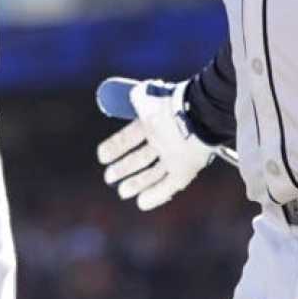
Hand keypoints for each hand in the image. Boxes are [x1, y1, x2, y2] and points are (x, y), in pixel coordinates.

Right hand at [95, 78, 214, 210]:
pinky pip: (170, 185)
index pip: (130, 137)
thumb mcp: (145, 96)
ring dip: (138, 183)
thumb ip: (135, 96)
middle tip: (109, 177)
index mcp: (153, 123)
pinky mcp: (185, 169)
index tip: (101, 156)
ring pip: (154, 173)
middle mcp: (164, 141)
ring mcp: (175, 156)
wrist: (196, 116)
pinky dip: (156, 195)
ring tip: (122, 192)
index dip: (115, 147)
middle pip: (141, 158)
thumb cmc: (168, 105)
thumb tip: (126, 94)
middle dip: (124, 168)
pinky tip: (142, 203)